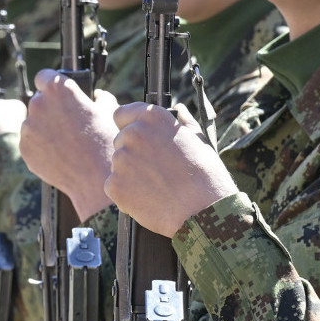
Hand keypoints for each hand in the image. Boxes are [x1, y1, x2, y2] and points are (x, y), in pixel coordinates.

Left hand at [20, 69, 121, 219]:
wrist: (95, 177)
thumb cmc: (105, 142)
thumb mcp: (109, 111)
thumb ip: (98, 96)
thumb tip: (95, 96)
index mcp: (59, 89)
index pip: (44, 76)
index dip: (50, 83)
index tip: (54, 92)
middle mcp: (39, 104)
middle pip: (39, 100)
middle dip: (50, 109)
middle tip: (66, 124)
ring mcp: (28, 126)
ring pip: (33, 122)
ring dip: (44, 128)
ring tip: (65, 142)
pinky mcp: (24, 147)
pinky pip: (30, 141)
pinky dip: (40, 146)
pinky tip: (58, 154)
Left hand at [104, 102, 238, 236]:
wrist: (202, 211)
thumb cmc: (205, 175)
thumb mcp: (198, 140)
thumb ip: (183, 122)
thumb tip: (179, 109)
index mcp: (152, 117)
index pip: (122, 114)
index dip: (129, 126)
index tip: (139, 139)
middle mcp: (133, 133)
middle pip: (120, 141)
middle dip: (133, 154)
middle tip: (156, 170)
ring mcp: (121, 159)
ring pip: (118, 165)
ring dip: (130, 174)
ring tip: (157, 186)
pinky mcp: (114, 184)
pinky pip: (114, 186)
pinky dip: (126, 194)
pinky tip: (148, 198)